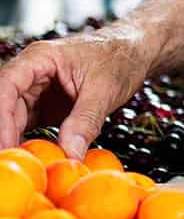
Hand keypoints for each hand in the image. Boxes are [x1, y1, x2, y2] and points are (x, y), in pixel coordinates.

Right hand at [0, 25, 151, 156]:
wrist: (135, 52)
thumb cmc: (121, 58)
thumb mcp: (105, 90)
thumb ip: (85, 121)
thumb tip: (69, 154)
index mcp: (40, 58)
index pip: (7, 86)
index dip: (2, 118)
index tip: (7, 145)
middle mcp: (32, 73)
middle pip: (5, 105)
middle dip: (6, 134)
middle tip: (12, 161)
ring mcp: (36, 90)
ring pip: (14, 119)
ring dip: (16, 141)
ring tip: (27, 165)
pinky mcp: (44, 106)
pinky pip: (29, 127)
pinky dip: (30, 143)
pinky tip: (36, 161)